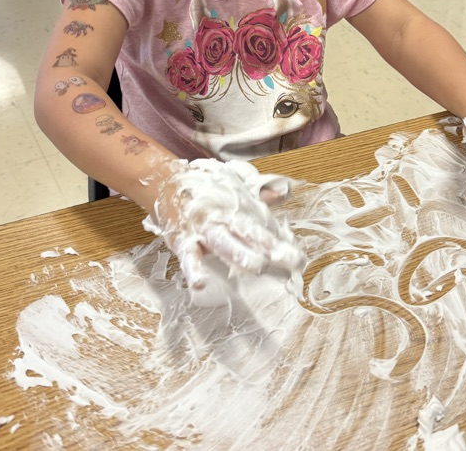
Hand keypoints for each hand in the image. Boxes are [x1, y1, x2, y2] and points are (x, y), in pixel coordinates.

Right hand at [143, 158, 304, 289]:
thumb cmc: (204, 189)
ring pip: (224, 242)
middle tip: (293, 262)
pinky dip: (193, 269)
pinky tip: (200, 284)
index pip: (263, 227)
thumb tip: (286, 192)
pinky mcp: (183, 239)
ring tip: (259, 265)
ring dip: (241, 253)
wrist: (165, 181)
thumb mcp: (235, 185)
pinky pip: (188, 256)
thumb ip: (260, 192)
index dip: (281, 242)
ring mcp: (202, 229)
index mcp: (237, 209)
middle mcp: (223, 218)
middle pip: (249, 233)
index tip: (299, 258)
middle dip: (271, 248)